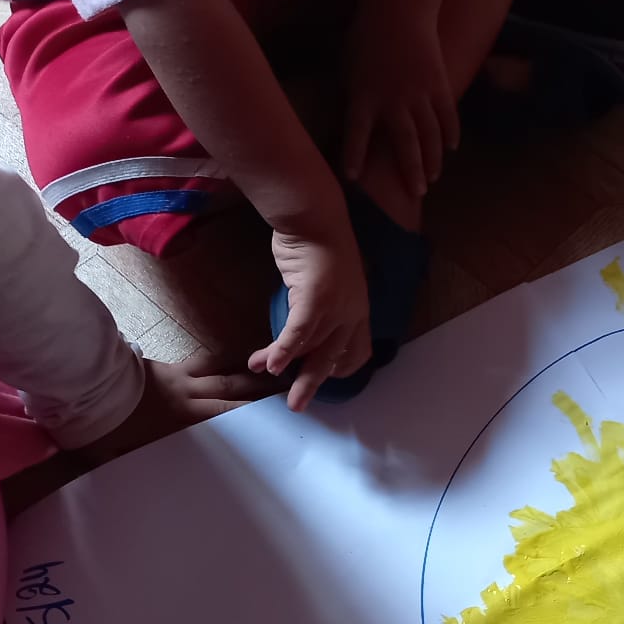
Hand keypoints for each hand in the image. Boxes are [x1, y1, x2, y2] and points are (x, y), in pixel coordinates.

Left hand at [73, 355, 278, 462]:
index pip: (228, 417)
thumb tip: (157, 491)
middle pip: (232, 390)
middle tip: (286, 389)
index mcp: (183, 420)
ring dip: (243, 374)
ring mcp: (177, 377)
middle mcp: (188, 396)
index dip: (254, 418)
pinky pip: (198, 362)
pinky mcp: (163, 366)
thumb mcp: (122, 459)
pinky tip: (226, 361)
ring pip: (219, 372)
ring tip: (266, 372)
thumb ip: (146, 466)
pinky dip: (215, 363)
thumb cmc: (101, 428)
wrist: (81, 387)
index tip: (277, 419)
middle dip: (260, 391)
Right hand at [254, 221, 370, 411]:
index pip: (357, 350)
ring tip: (264, 373)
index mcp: (359, 308)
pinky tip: (269, 364)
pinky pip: (298, 334)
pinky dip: (283, 351)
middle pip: (334, 358)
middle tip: (297, 405)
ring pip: (310, 348)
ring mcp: (336, 306)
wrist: (315, 217)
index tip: (323, 377)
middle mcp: (352, 312)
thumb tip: (306, 323)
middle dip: (312, 383)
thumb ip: (322, 305)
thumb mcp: (327, 281)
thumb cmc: (317, 245)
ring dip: (283, 364)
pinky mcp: (315, 299)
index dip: (340, 368)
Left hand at [344, 13, 458, 196]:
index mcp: (363, 97)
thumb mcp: (350, 69)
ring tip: (433, 177)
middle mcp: (392, 101)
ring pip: (430, 135)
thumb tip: (358, 123)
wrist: (399, 9)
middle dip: (410, 172)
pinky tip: (450, 148)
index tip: (353, 179)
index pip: (356, 135)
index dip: (354, 157)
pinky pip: (447, 116)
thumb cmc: (367, 37)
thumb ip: (356, 98)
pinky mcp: (439, 84)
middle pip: (405, 145)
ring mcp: (419, 94)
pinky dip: (450, 133)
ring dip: (433, 159)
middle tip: (416, 193)